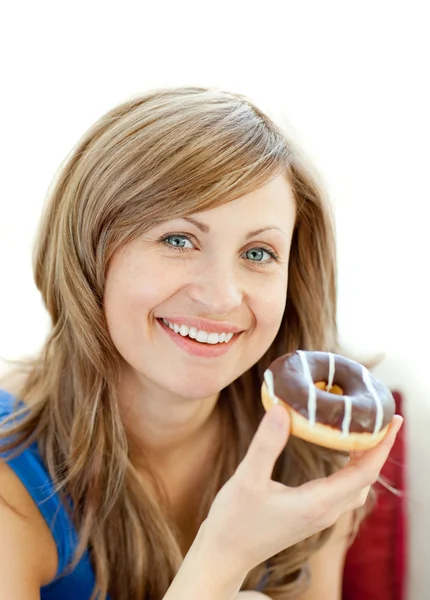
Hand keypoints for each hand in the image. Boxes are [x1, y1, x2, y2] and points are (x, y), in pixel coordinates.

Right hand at [201, 405, 402, 577]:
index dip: (382, 445)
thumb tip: (282, 409)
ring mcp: (318, 516)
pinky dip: (351, 468)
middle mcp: (325, 511)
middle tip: (382, 417)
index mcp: (317, 503)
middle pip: (366, 478)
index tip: (394, 419)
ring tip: (364, 430)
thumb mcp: (247, 479)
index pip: (365, 472)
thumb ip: (265, 445)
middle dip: (378, 447)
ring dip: (365, 459)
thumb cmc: (234, 521)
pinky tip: (339, 452)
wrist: (225, 555)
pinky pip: (342, 490)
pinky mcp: (309, 515)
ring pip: (355, 486)